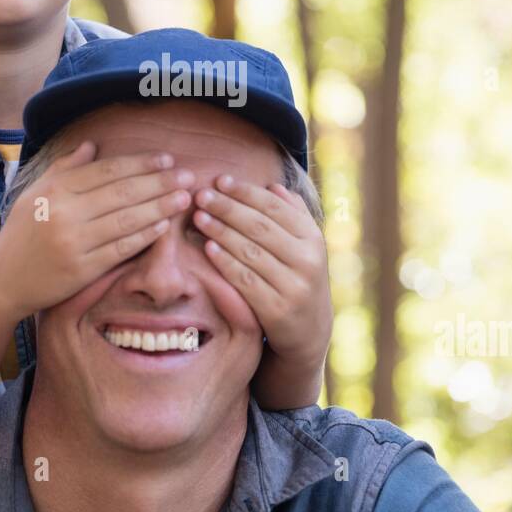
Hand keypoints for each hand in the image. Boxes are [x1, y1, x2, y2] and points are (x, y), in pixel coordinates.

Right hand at [0, 141, 196, 322]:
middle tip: (187, 176)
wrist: (2, 279)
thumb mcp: (35, 193)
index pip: (107, 170)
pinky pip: (120, 249)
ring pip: (126, 220)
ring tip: (184, 198)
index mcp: (55, 189)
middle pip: (122, 192)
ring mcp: (74, 242)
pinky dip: (144, 236)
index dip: (140, 164)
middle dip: (159, 183)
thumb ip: (65, 168)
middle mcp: (65, 212)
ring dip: (160, 207)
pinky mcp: (82, 270)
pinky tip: (164, 226)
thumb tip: (93, 144)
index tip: (166, 160)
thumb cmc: (22, 232)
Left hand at [192, 175, 331, 369]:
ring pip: (250, 251)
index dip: (246, 192)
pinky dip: (225, 261)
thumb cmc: (298, 277)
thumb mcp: (304, 246)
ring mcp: (293, 286)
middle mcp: (307, 260)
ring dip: (221, 231)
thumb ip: (293, 215)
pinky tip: (208, 247)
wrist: (309, 331)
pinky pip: (245, 280)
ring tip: (198, 217)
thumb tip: (273, 186)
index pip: (276, 208)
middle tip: (201, 195)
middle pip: (260, 227)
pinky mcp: (276, 310)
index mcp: (313, 238)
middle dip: (227, 208)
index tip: (220, 180)